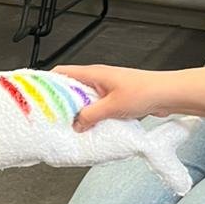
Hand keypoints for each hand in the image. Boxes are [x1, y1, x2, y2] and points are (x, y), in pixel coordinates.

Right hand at [55, 63, 204, 127]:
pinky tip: (89, 130)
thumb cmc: (145, 92)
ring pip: (84, 101)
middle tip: (49, 118)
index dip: (46, 83)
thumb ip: (90, 116)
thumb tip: (75, 124)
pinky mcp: (116, 100)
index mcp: (93, 74)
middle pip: (71, 89)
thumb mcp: (112, 106)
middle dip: (60, 103)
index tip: (35, 96)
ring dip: (78, 113)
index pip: (62, 73)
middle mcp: (98, 79)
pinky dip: (91, 118)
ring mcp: (107, 90)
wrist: (169, 95)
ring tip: (68, 127)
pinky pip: (97, 109)